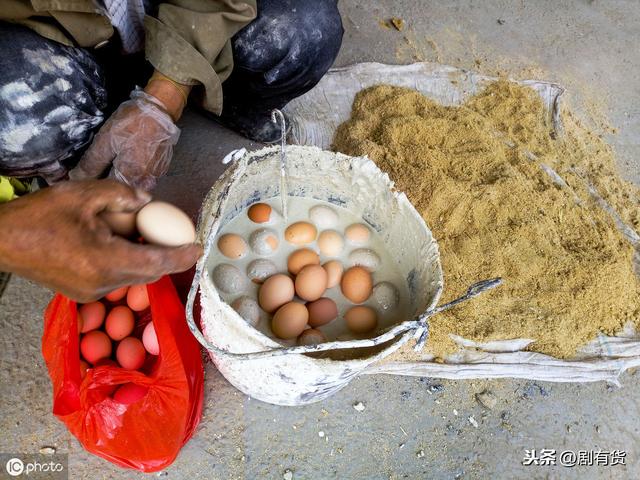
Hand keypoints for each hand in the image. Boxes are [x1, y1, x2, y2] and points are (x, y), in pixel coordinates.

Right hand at [0, 180, 201, 301]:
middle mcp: (101, 283)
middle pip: (149, 272)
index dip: (181, 256)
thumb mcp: (82, 194)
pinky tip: (118, 242)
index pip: (157, 263)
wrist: (0, 241)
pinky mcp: (82, 293)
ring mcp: (91, 292)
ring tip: (139, 231)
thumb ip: (122, 195)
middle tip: (173, 234)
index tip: (198, 247)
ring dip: (143, 257)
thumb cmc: (39, 216)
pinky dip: (126, 262)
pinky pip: (116, 278)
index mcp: (104, 261)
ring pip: (133, 276)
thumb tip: (148, 202)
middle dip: (165, 255)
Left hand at [69, 90, 180, 190]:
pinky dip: (133, 171)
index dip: (94, 182)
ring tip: (115, 159)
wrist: (160, 110)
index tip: (86, 173)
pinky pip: (143, 177)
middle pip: (121, 189)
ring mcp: (155, 176)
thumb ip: (91, 164)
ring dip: (121, 176)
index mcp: (130, 177)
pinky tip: (129, 157)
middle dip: (107, 180)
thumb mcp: (106, 141)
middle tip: (100, 164)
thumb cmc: (133, 123)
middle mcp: (145, 182)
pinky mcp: (160, 169)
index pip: (107, 190)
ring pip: (132, 184)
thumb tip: (76, 179)